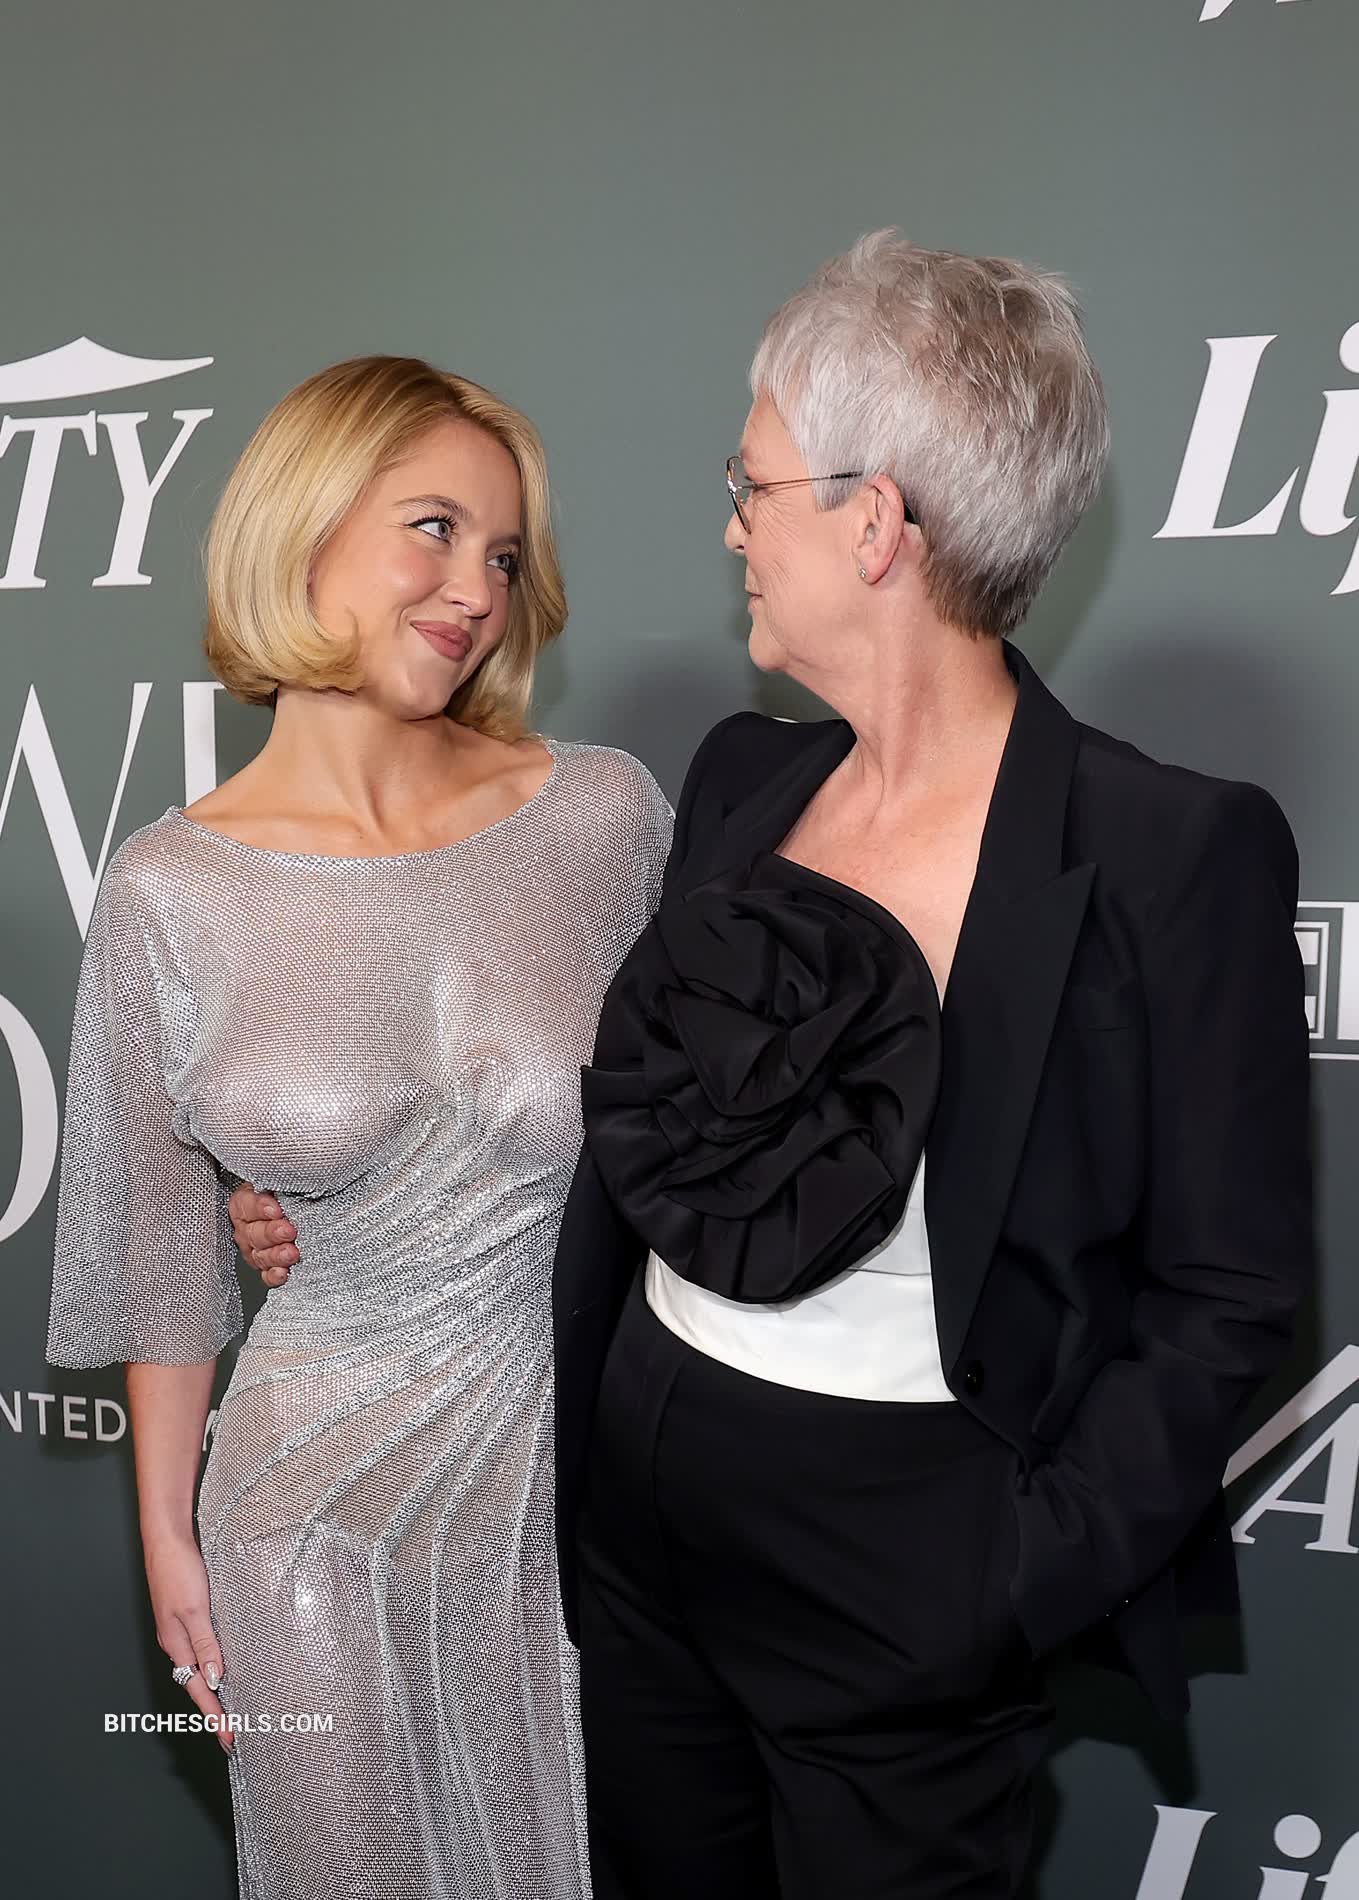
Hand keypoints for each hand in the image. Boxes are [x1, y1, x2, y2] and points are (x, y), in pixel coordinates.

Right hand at [144, 1528, 233, 1752]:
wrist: (167, 1539)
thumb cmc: (178, 1570)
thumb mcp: (195, 1609)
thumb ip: (205, 1644)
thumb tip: (214, 1679)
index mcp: (176, 1645)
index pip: (198, 1690)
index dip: (214, 1715)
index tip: (228, 1738)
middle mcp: (177, 1642)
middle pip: (197, 1685)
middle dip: (214, 1710)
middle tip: (232, 1733)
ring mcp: (181, 1629)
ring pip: (199, 1668)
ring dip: (215, 1690)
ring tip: (232, 1709)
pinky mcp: (188, 1615)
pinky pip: (202, 1649)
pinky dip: (214, 1664)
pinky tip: (225, 1665)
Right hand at [229, 1182, 297, 1285]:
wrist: (302, 1208)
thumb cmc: (289, 1192)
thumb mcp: (281, 1180)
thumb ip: (282, 1179)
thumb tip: (296, 1170)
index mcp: (245, 1203)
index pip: (246, 1205)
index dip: (260, 1207)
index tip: (276, 1209)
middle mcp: (247, 1228)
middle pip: (253, 1233)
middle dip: (272, 1233)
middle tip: (289, 1230)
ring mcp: (255, 1249)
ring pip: (260, 1255)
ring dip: (276, 1255)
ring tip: (292, 1253)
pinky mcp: (267, 1266)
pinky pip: (266, 1274)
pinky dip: (275, 1275)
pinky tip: (284, 1272)